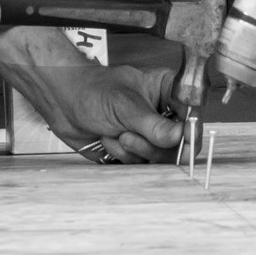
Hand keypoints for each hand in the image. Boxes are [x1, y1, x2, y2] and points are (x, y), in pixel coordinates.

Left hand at [0, 27, 183, 162]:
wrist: (62, 103)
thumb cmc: (91, 91)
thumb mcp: (124, 105)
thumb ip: (153, 125)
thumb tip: (179, 137)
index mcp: (167, 90)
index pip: (193, 115)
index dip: (191, 133)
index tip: (183, 145)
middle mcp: (162, 112)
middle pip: (180, 143)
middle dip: (152, 145)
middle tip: (127, 136)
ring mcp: (149, 132)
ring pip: (160, 157)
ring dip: (135, 151)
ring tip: (114, 135)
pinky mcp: (136, 150)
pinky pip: (142, 164)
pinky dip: (124, 158)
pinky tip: (108, 140)